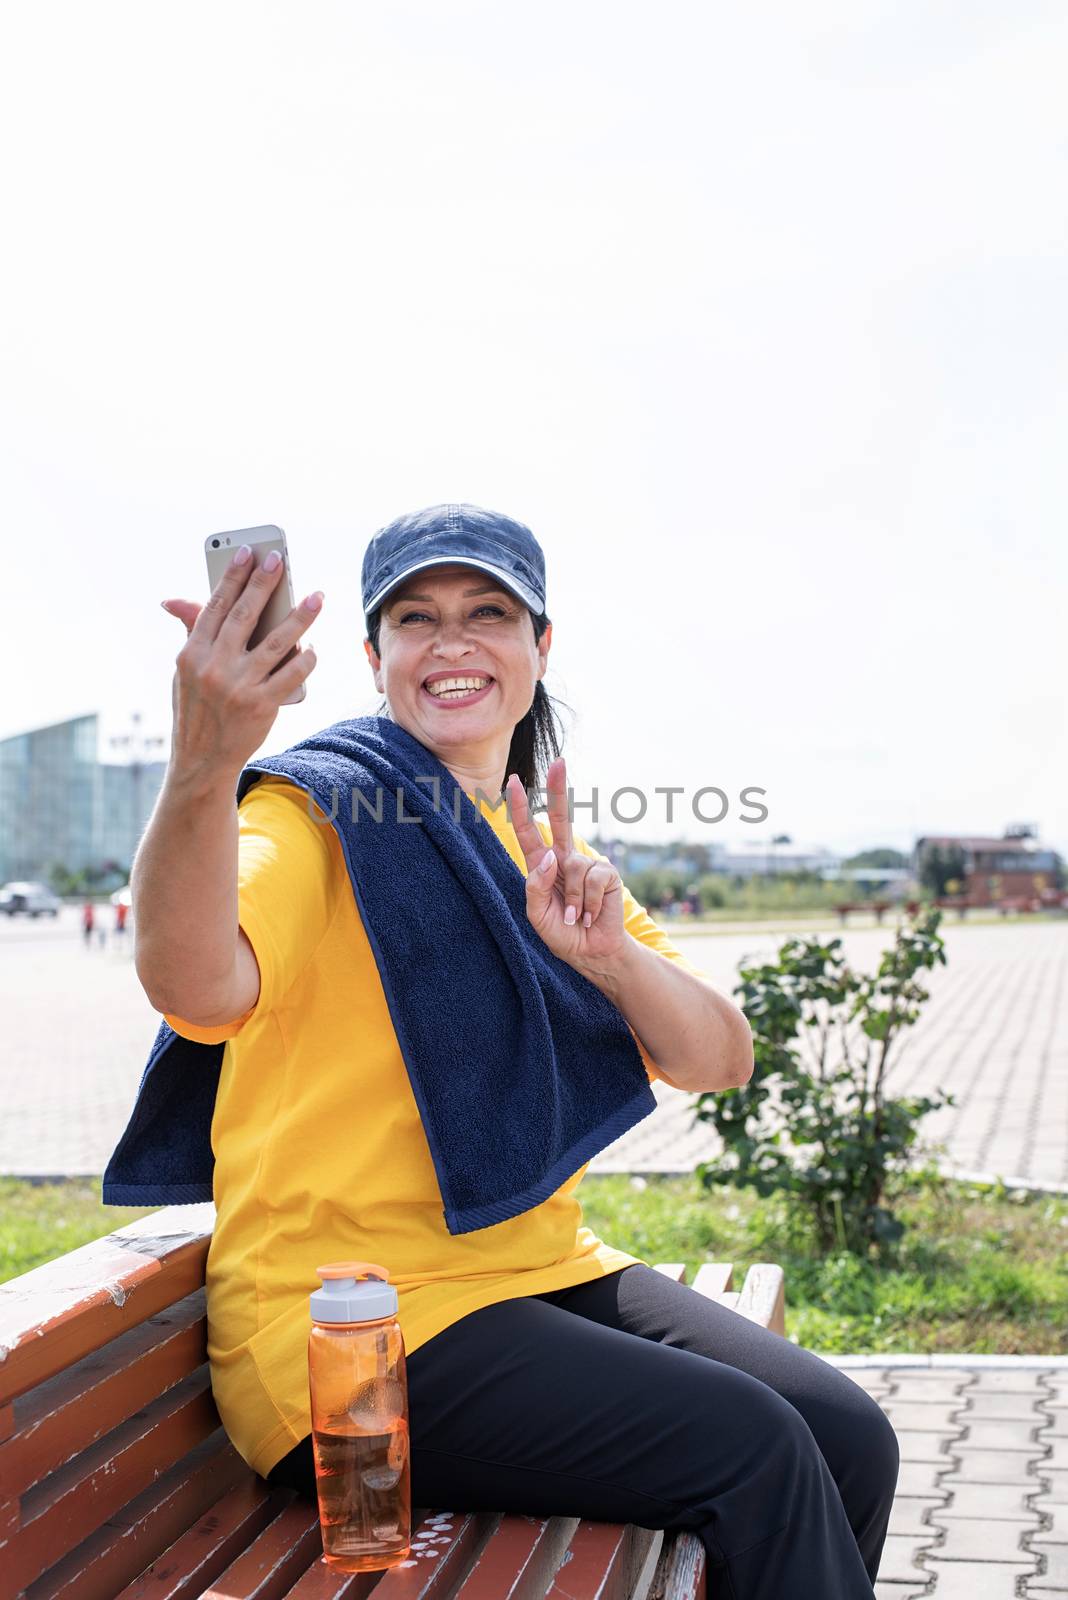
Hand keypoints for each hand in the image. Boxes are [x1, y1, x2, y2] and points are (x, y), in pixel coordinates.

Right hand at [161, 545, 321, 781]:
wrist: (201, 760)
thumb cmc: (196, 709)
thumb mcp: (184, 673)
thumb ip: (192, 635)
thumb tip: (176, 600)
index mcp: (191, 654)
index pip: (215, 606)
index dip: (233, 576)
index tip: (248, 553)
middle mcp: (214, 667)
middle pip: (245, 615)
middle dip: (265, 584)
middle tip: (281, 559)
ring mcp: (239, 687)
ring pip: (277, 642)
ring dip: (301, 617)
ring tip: (317, 597)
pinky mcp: (262, 705)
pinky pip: (293, 674)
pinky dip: (306, 659)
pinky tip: (314, 647)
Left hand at [506, 755, 629, 970]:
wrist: (591, 953)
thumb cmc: (562, 934)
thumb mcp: (537, 915)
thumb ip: (535, 886)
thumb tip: (550, 854)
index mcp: (542, 866)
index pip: (529, 832)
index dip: (521, 808)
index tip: (515, 781)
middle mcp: (564, 859)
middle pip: (560, 818)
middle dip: (558, 789)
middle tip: (559, 761)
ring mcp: (587, 865)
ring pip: (574, 866)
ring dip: (573, 899)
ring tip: (576, 917)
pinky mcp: (607, 875)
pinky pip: (593, 878)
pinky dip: (587, 901)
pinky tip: (590, 914)